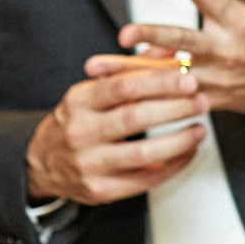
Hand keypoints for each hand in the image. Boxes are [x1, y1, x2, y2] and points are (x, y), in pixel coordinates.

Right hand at [25, 61, 208, 203]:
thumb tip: (170, 52)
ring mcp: (88, 164)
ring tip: (200, 129)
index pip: (122, 86)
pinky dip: (172, 166)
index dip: (159, 81)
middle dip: (175, 108)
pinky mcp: (100, 191)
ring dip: (179, 141)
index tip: (188, 77)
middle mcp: (80, 132)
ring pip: (143, 154)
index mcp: (79, 101)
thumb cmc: (79, 120)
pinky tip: (187, 152)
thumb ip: (132, 70)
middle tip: (201, 101)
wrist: (43, 162)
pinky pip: (144, 180)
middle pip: (135, 118)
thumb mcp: (93, 90)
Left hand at [84, 0, 244, 114]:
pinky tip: (121, 92)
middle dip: (153, 37)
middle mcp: (228, 49)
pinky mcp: (216, 99)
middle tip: (125, 32)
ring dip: (133, 72)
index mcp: (241, 20)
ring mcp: (220, 78)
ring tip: (100, 67)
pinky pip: (178, 99)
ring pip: (170, 75)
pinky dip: (151, 95)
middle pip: (184, 41)